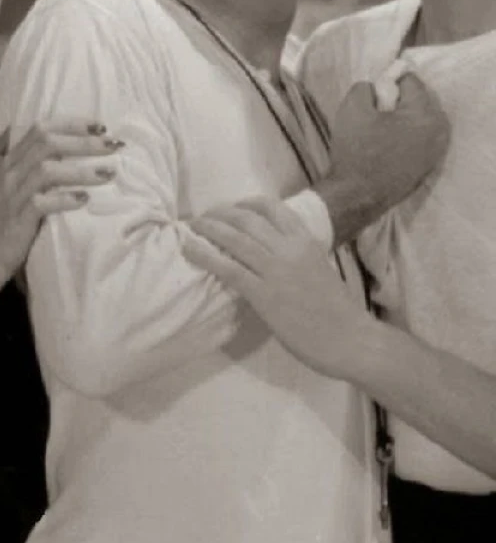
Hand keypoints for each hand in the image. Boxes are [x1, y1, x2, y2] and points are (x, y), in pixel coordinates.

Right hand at [0, 118, 121, 277]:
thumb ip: (13, 156)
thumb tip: (36, 134)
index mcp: (7, 160)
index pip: (39, 128)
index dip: (70, 124)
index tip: (100, 126)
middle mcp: (8, 172)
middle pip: (47, 144)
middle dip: (83, 142)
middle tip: (113, 145)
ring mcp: (11, 194)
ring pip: (47, 171)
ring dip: (81, 170)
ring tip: (108, 173)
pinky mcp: (17, 219)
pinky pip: (42, 203)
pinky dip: (65, 199)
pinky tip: (85, 199)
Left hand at [184, 198, 370, 377]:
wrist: (351, 339)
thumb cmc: (338, 310)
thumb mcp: (320, 268)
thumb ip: (298, 255)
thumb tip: (273, 251)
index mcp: (306, 241)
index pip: (273, 208)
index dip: (247, 203)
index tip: (233, 206)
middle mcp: (290, 249)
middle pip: (248, 219)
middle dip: (222, 212)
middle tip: (206, 216)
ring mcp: (277, 271)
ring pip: (236, 239)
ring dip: (210, 228)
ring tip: (193, 226)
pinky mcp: (264, 295)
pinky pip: (229, 269)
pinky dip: (206, 256)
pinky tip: (191, 250)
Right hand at [316, 72, 449, 243]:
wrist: (358, 197)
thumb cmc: (356, 151)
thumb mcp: (352, 108)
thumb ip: (365, 87)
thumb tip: (375, 89)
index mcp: (425, 114)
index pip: (411, 81)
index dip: (388, 82)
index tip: (373, 97)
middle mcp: (440, 131)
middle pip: (420, 100)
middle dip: (399, 101)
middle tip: (376, 114)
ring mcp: (437, 151)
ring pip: (421, 120)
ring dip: (403, 119)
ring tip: (380, 132)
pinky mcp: (429, 166)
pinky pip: (420, 139)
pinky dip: (406, 136)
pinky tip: (386, 147)